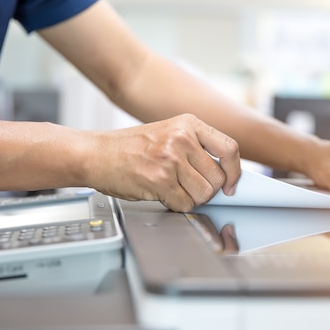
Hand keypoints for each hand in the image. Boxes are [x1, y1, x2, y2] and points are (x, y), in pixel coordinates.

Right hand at [86, 114, 240, 211]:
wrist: (95, 154)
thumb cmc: (129, 147)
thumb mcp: (168, 132)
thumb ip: (195, 147)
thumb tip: (223, 174)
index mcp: (188, 124)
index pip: (229, 149)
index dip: (234, 172)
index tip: (232, 184)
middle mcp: (182, 138)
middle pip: (218, 177)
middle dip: (207, 190)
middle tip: (189, 187)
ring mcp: (171, 159)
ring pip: (204, 194)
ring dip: (191, 199)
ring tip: (173, 188)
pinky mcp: (159, 180)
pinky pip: (185, 204)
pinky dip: (177, 205)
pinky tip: (162, 193)